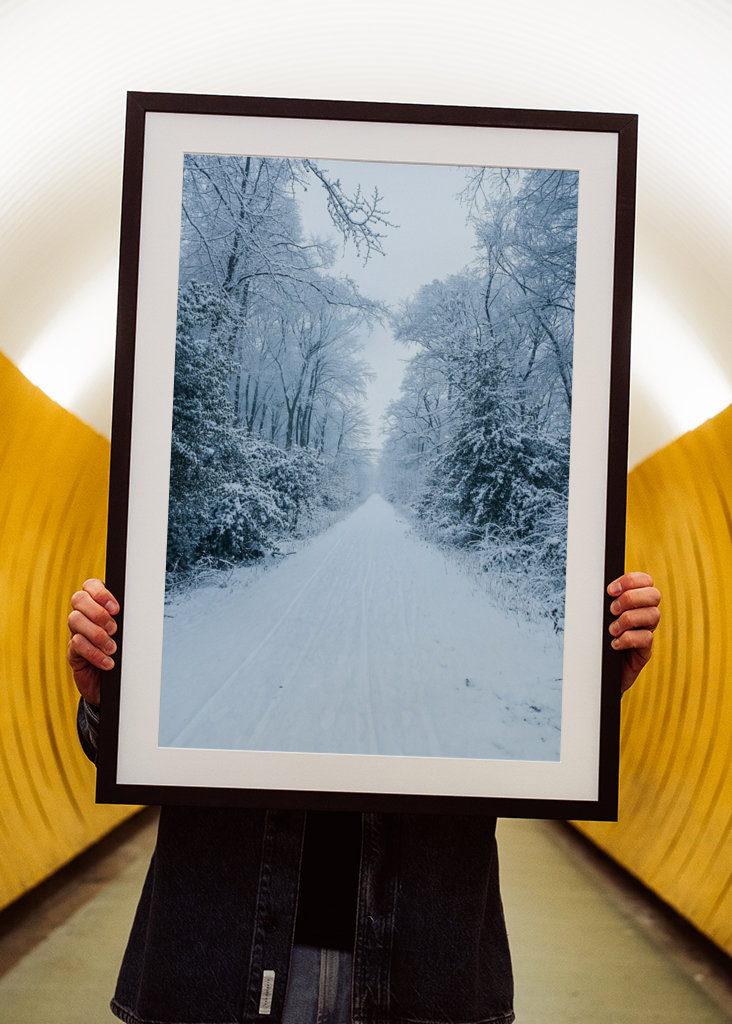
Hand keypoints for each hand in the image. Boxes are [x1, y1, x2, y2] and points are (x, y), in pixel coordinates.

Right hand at [67, 579, 119, 705]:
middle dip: (98, 612)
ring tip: (112, 648)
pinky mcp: (73, 652)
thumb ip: (129, 620)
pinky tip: (108, 662)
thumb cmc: (126, 654)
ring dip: (97, 634)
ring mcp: (76, 633)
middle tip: (114, 629)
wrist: (116, 685)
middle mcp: (84, 616)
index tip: (116, 608)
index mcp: (98, 605)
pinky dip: (94, 653)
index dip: (100, 593)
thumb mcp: (129, 634)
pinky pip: (77, 644)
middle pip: (78, 599)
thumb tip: (141, 609)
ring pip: (75, 620)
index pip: (90, 585)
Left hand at [607, 571, 660, 692]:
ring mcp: (646, 632)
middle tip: (612, 610)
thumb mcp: (598, 617)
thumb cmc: (596, 640)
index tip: (610, 590)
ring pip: (653, 615)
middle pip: (654, 595)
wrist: (597, 672)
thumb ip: (602, 602)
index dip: (631, 580)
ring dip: (628, 619)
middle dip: (631, 598)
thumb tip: (592, 588)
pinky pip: (646, 638)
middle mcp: (645, 615)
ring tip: (611, 630)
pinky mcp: (645, 651)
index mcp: (635, 602)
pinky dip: (628, 639)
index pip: (645, 581)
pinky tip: (614, 644)